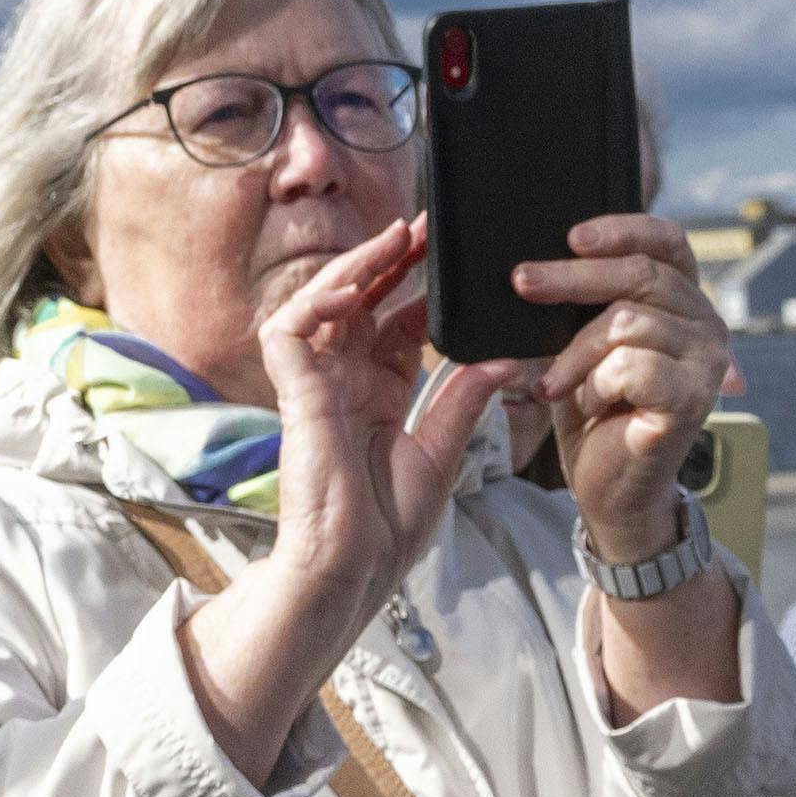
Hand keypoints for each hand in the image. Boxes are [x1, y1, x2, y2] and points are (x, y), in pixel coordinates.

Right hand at [178, 220, 493, 785]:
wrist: (353, 570)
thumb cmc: (386, 527)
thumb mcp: (440, 452)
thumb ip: (463, 400)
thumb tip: (504, 358)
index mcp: (375, 394)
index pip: (394, 322)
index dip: (418, 286)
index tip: (450, 257)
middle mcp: (341, 383)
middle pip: (360, 301)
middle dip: (388, 260)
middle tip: (422, 226)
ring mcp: (314, 386)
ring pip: (321, 302)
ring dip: (355, 266)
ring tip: (392, 240)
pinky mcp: (293, 395)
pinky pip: (291, 329)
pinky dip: (318, 301)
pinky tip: (354, 287)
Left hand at [504, 213, 746, 718]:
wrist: (607, 487)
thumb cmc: (594, 412)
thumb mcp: (582, 340)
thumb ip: (583, 299)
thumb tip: (537, 260)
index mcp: (683, 299)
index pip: (666, 241)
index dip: (622, 229)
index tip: (570, 236)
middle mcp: (706, 324)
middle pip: (640, 274)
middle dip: (572, 277)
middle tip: (523, 282)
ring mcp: (707, 362)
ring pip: (628, 322)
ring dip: (577, 354)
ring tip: (558, 384)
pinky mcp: (694, 400)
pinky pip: (634, 367)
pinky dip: (597, 385)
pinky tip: (591, 405)